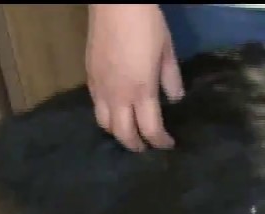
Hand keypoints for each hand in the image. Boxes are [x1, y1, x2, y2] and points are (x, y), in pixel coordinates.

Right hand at [86, 4, 185, 151]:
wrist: (115, 3)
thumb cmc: (146, 24)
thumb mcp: (167, 51)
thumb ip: (171, 79)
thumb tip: (175, 98)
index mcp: (141, 91)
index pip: (150, 129)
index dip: (160, 142)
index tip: (168, 145)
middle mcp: (118, 95)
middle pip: (123, 134)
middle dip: (136, 145)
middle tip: (146, 148)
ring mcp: (100, 87)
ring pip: (104, 123)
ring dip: (118, 133)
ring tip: (129, 132)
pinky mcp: (89, 77)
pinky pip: (95, 106)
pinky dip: (105, 116)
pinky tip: (115, 111)